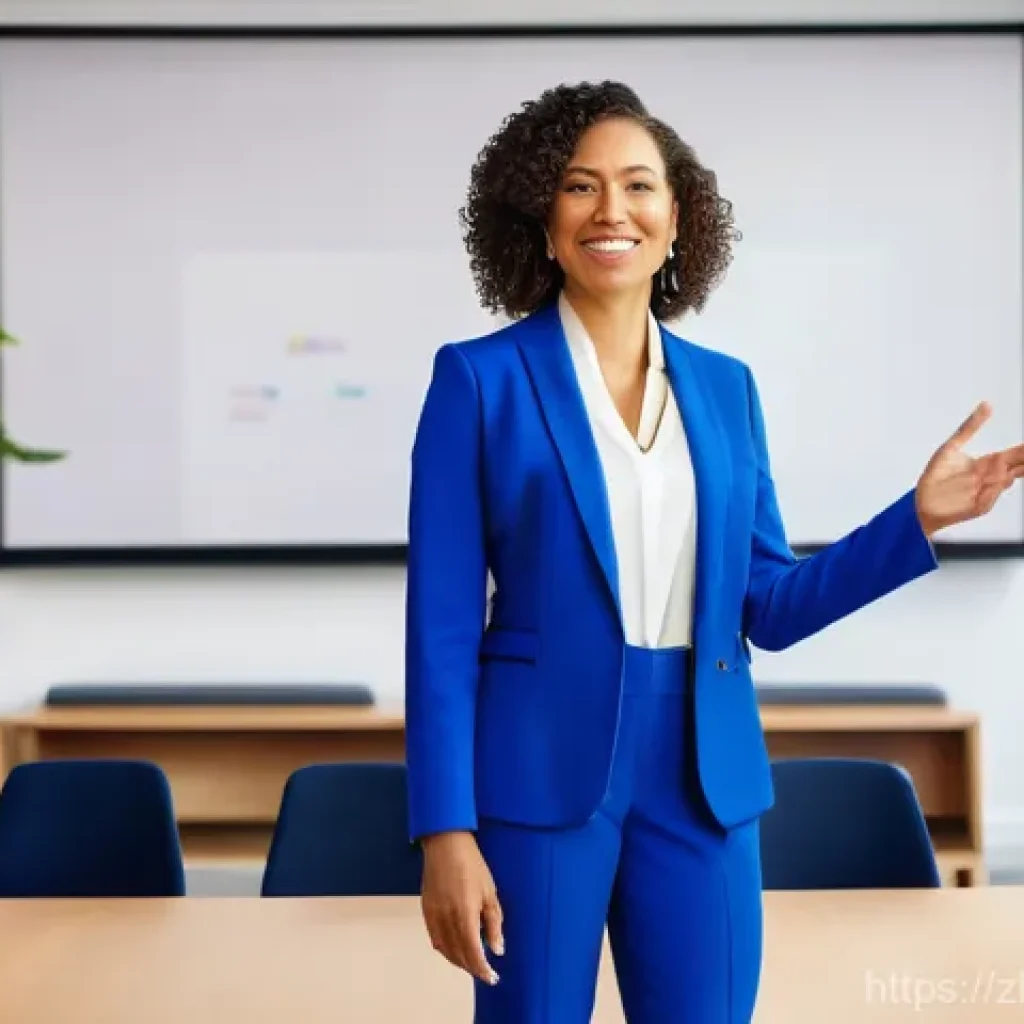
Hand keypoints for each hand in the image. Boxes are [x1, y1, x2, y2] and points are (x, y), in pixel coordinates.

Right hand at [420, 830, 502, 985]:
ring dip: (458, 961)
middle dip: (472, 968)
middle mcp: (446, 919)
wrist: (446, 845)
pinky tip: (454, 949)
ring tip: (471, 963)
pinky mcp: (426, 910)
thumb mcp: (490, 893)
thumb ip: (493, 923)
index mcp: (465, 914)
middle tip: (485, 973)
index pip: (473, 953)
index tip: (492, 977)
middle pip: (458, 955)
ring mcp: (433, 915)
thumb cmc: (472, 865)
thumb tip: (498, 949)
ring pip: (444, 950)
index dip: (482, 969)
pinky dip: (445, 949)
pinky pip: (434, 938)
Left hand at [915, 401, 1023, 537]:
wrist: (921, 501)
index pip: (1013, 455)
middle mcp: (990, 478)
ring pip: (1004, 483)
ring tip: (1013, 468)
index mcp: (987, 463)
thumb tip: (987, 404)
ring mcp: (986, 493)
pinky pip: (989, 499)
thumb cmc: (936, 476)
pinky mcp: (978, 507)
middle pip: (1015, 468)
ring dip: (1008, 475)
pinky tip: (997, 482)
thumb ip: (970, 427)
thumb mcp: (952, 446)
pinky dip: (992, 492)